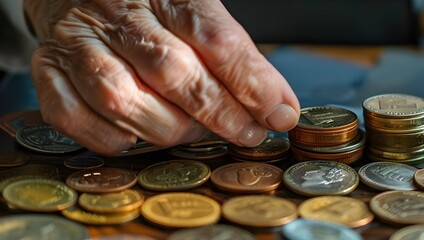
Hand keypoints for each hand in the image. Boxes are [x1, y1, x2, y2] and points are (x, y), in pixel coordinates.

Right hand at [25, 0, 299, 154]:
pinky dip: (112, 137)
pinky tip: (140, 138)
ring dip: (168, 128)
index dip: (251, 81)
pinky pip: (73, 115)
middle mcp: (117, 13)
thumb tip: (280, 109)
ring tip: (195, 133)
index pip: (214, 37)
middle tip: (248, 132)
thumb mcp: (200, 14)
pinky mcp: (47, 69)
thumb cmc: (155, 10)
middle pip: (171, 70)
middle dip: (219, 112)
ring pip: (121, 97)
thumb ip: (239, 57)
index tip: (279, 112)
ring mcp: (77, 42)